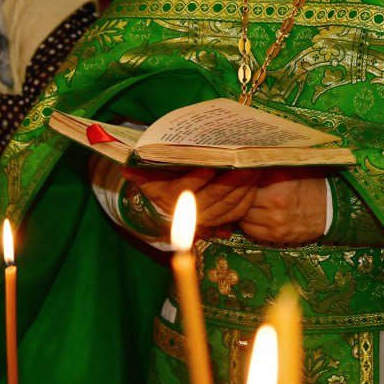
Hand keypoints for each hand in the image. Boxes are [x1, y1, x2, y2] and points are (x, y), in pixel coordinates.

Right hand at [124, 166, 258, 228]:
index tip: (213, 164)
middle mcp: (187, 213)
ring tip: (255, 168)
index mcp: (169, 197)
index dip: (200, 177)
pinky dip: (247, 199)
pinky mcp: (217, 222)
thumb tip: (128, 168)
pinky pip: (235, 213)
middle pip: (213, 197)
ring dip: (244, 188)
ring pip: (227, 205)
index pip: (186, 189)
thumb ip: (140, 169)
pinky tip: (254, 184)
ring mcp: (204, 219)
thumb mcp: (146, 173)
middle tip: (246, 162)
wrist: (162, 203)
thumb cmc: (157, 179)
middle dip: (232, 180)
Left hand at [240, 169, 328, 244]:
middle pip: (242, 200)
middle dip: (238, 194)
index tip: (236, 176)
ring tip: (244, 202)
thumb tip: (245, 160)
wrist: (330, 210)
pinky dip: (247, 222)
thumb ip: (270, 166)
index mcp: (280, 184)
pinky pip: (249, 230)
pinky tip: (252, 214)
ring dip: (241, 209)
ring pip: (242, 216)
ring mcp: (275, 223)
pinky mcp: (276, 237)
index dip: (239, 179)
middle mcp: (276, 205)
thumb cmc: (311, 185)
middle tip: (236, 189)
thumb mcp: (292, 169)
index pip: (246, 181)